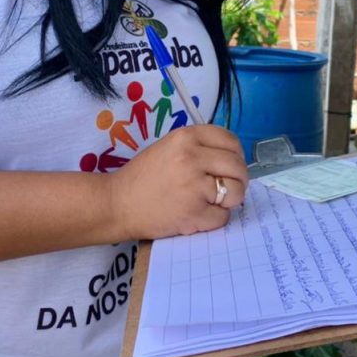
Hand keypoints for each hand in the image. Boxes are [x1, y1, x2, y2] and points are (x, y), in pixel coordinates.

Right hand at [106, 125, 248, 239]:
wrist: (117, 204)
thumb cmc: (142, 177)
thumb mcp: (168, 147)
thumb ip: (197, 148)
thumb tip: (230, 159)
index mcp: (186, 137)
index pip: (230, 140)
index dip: (235, 154)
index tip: (230, 165)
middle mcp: (192, 157)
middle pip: (237, 166)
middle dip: (238, 179)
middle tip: (227, 188)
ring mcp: (194, 185)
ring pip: (236, 191)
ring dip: (229, 200)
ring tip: (211, 202)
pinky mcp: (194, 212)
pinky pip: (223, 216)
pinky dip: (214, 219)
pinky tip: (197, 215)